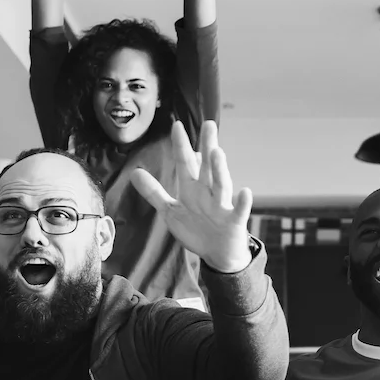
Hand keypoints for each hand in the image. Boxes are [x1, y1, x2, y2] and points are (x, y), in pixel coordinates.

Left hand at [131, 120, 253, 273]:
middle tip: (208, 125)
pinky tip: (245, 191)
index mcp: (192, 189)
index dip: (180, 146)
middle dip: (207, 146)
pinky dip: (243, 202)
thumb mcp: (171, 210)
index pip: (185, 163)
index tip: (176, 125)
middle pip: (207, 167)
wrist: (219, 254)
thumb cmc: (197, 230)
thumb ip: (154, 192)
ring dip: (220, 169)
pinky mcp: (234, 221)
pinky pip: (239, 211)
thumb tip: (134, 172)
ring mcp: (222, 206)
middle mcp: (208, 193)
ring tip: (217, 152)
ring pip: (221, 185)